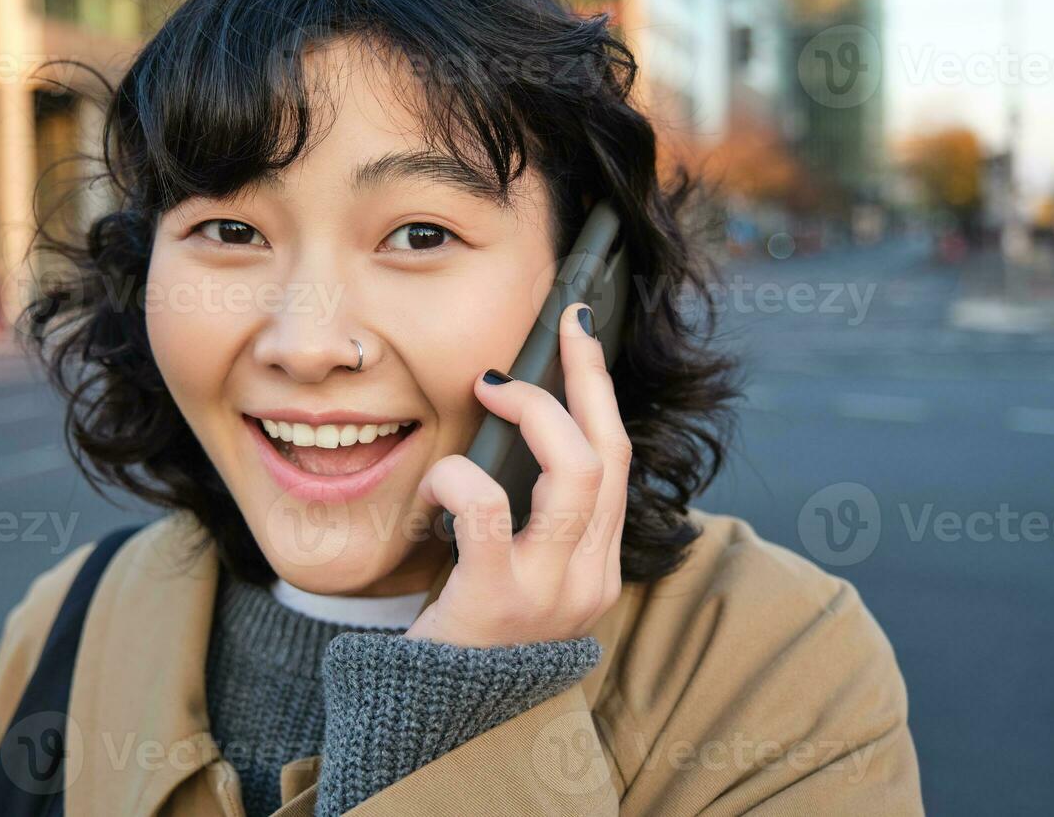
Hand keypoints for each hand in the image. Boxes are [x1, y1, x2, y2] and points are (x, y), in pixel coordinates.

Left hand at [405, 302, 629, 647]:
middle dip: (582, 378)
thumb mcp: (520, 572)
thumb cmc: (469, 631)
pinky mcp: (497, 599)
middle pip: (608, 453)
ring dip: (533, 412)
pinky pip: (487, 509)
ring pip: (574, 471)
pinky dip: (458, 477)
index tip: (579, 334)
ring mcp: (551, 590)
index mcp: (598, 564)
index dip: (599, 389)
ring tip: (489, 389)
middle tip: (552, 333)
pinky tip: (436, 481)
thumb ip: (532, 515)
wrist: (436, 719)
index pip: (617, 460)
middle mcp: (589, 576)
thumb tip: (512, 422)